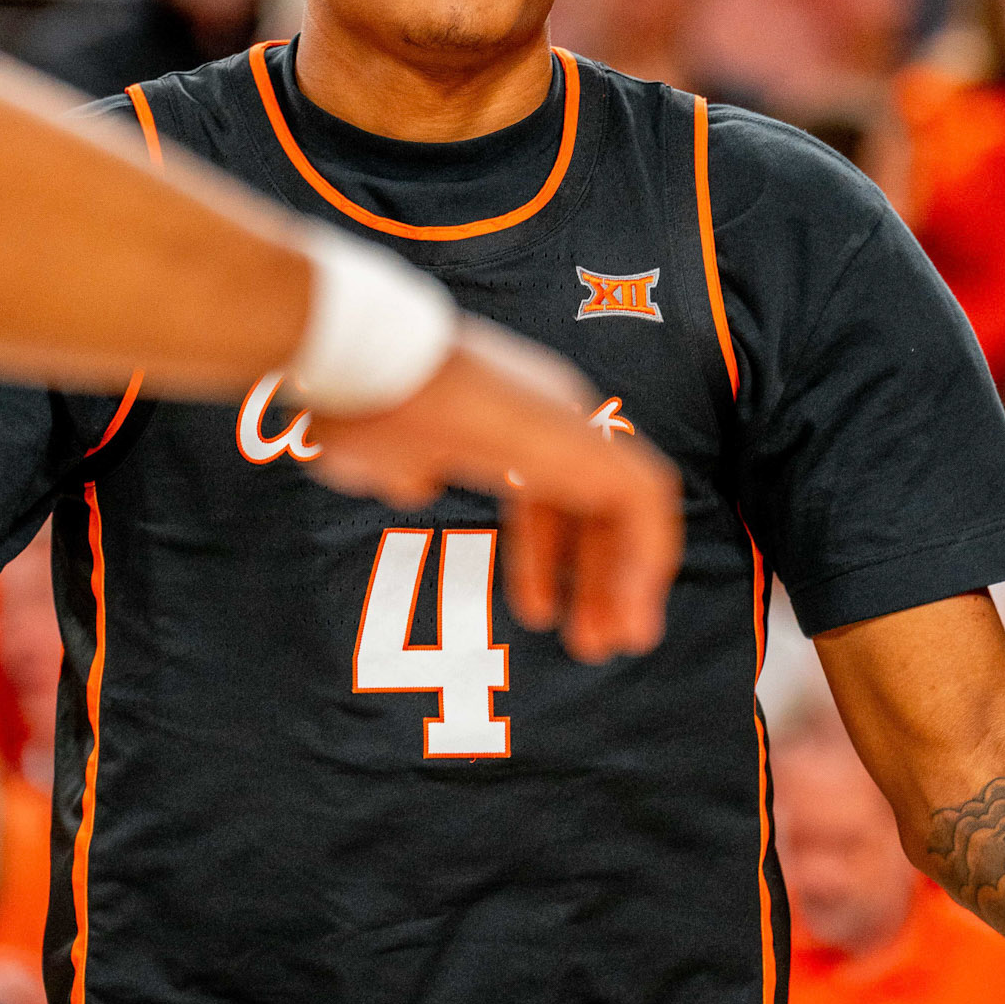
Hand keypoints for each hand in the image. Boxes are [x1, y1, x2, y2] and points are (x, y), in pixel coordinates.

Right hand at [308, 317, 682, 663]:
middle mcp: (546, 411)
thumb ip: (403, 471)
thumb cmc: (359, 404)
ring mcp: (568, 418)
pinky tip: (631, 607)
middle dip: (596, 576)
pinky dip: (645, 554)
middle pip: (590, 503)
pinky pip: (642, 499)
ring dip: (629, 574)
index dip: (545, 557)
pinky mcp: (584, 437)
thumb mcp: (380, 456)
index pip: (545, 494)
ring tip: (620, 639)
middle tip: (592, 641)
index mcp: (504, 416)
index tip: (541, 612)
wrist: (363, 362)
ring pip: (627, 502)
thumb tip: (416, 484)